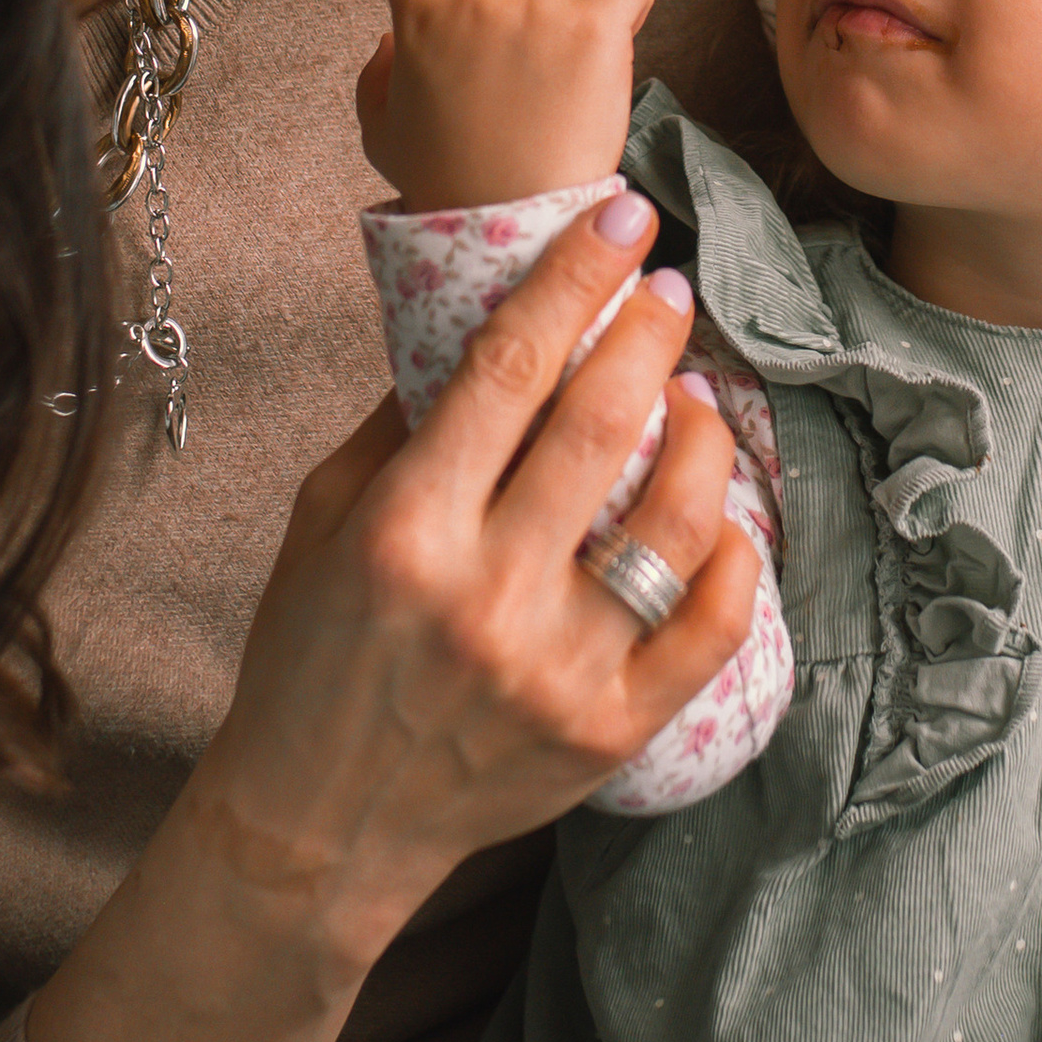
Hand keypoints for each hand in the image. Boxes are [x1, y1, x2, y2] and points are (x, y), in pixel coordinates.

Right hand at [23, 191, 756, 1041]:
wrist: (319, 824)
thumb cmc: (311, 655)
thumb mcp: (320, 523)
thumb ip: (401, 426)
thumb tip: (488, 324)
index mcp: (403, 531)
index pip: (506, 369)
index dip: (573, 278)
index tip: (621, 217)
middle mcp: (484, 596)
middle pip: (601, 423)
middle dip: (648, 331)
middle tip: (668, 288)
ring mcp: (557, 668)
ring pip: (673, 518)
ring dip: (701, 432)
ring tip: (698, 395)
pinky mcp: (612, 730)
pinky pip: (711, 625)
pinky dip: (731, 555)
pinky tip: (721, 512)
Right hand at [358, 0, 653, 209]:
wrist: (507, 222)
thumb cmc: (450, 185)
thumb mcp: (384, 135)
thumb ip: (376, 81)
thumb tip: (388, 41)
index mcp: (419, 19)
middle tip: (540, 42)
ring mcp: (534, 6)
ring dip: (582, 2)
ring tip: (574, 68)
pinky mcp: (594, 24)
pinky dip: (630, 3)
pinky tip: (617, 43)